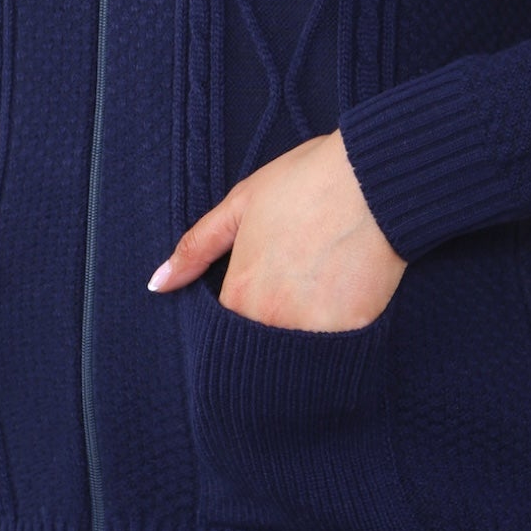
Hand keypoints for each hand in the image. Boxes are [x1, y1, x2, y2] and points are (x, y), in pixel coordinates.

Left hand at [147, 128, 406, 332]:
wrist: (373, 178)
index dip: (244, 307)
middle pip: (261, 343)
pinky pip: (336, 350)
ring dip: (304, 331)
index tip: (265, 281)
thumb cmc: (305, 182)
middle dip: (272, 324)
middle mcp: (271, 320)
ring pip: (298, 352)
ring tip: (322, 285)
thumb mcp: (240, 205)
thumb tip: (157, 284)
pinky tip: (346, 293)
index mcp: (239, 293)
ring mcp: (313, 330)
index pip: (226, 329)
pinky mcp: (353, 331)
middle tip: (299, 281)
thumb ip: (196, 248)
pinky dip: (337, 331)